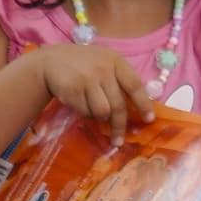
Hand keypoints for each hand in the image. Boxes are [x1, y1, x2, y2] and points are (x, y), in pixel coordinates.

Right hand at [28, 42, 153, 135]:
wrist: (51, 61)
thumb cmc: (84, 64)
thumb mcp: (104, 62)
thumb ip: (120, 79)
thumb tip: (138, 108)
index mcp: (115, 61)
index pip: (135, 85)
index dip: (144, 104)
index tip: (149, 119)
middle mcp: (103, 69)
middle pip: (118, 104)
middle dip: (120, 126)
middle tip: (119, 140)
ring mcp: (87, 79)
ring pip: (103, 112)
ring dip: (100, 118)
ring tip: (94, 112)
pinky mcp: (72, 90)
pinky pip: (85, 112)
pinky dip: (85, 114)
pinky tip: (80, 104)